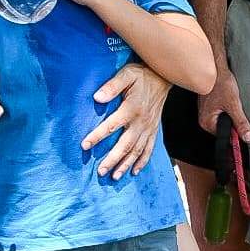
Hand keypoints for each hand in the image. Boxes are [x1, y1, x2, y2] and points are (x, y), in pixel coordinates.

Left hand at [82, 58, 166, 178]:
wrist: (165, 76)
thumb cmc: (142, 74)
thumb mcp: (127, 74)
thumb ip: (112, 86)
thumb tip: (97, 98)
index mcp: (131, 109)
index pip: (111, 126)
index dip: (97, 136)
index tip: (84, 146)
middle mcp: (141, 122)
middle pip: (125, 145)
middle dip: (113, 159)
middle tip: (100, 171)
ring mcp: (148, 128)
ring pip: (137, 150)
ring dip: (126, 164)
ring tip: (114, 176)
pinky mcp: (154, 130)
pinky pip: (149, 149)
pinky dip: (142, 161)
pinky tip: (134, 171)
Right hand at [197, 69, 249, 143]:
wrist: (216, 67)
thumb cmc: (220, 82)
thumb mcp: (233, 104)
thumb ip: (241, 122)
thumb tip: (248, 138)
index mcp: (207, 122)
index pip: (225, 137)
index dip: (237, 135)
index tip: (247, 134)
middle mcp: (205, 119)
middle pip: (225, 130)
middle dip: (236, 124)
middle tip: (241, 113)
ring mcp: (208, 112)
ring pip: (225, 121)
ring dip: (234, 117)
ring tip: (236, 106)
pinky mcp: (212, 106)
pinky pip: (223, 114)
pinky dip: (230, 110)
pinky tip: (233, 103)